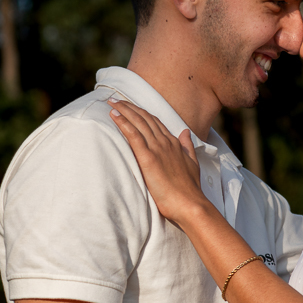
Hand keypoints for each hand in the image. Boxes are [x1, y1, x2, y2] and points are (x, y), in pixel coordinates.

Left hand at [108, 99, 208, 223]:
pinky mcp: (148, 158)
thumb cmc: (189, 189)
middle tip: (115, 99)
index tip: (130, 106)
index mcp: (173, 143)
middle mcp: (165, 142)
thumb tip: (185, 132)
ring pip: (138, 122)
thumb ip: (187, 146)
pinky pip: (133, 135)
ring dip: (123, 110)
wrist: (190, 204)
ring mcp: (157, 148)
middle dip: (129, 106)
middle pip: (144, 118)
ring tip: (111, 102)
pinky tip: (114, 115)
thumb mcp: (192, 163)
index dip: (141, 112)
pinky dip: (123, 123)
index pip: (155, 122)